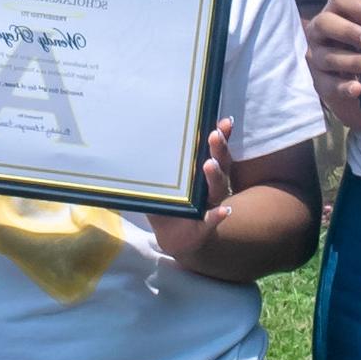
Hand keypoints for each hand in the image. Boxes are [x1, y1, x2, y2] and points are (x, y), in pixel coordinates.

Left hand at [151, 117, 237, 259]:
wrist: (174, 237)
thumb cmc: (169, 205)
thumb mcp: (162, 184)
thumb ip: (157, 166)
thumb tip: (137, 137)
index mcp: (202, 174)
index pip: (215, 151)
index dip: (222, 136)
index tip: (223, 122)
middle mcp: (211, 187)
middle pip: (220, 165)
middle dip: (218, 149)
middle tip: (213, 136)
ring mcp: (211, 205)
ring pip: (217, 188)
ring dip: (214, 175)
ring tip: (209, 165)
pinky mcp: (206, 226)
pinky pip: (213, 220)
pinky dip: (218, 216)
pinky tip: (223, 211)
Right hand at [303, 0, 360, 129]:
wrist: (353, 82)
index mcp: (335, 12)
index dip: (356, 6)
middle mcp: (320, 32)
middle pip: (325, 24)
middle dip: (350, 32)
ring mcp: (317, 57)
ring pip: (328, 57)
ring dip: (354, 61)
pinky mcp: (320, 81)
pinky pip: (328, 84)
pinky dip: (343, 86)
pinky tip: (358, 88)